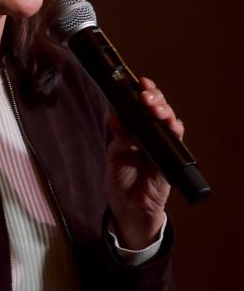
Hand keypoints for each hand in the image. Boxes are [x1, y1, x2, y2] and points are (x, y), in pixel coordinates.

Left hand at [105, 77, 184, 248]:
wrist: (128, 208)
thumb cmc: (121, 179)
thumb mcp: (115, 155)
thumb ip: (119, 136)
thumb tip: (115, 115)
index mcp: (134, 129)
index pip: (140, 105)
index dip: (141, 91)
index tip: (138, 82)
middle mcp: (150, 134)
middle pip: (158, 108)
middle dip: (154, 97)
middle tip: (146, 94)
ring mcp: (162, 146)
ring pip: (169, 121)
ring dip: (164, 110)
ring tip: (154, 106)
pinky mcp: (170, 160)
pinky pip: (176, 143)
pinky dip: (174, 131)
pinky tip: (170, 124)